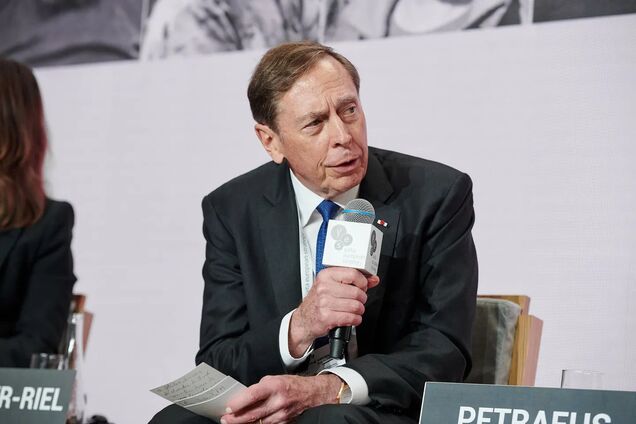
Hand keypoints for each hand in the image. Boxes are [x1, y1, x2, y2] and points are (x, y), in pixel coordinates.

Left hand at [221, 374, 341, 423]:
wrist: (309, 393)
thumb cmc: (290, 384)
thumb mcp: (273, 379)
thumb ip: (259, 388)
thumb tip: (244, 397)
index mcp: (275, 386)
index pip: (253, 395)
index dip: (239, 403)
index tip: (228, 408)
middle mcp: (278, 401)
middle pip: (254, 413)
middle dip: (237, 418)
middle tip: (225, 419)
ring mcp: (282, 414)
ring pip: (259, 423)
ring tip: (233, 423)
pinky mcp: (284, 422)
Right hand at [289, 267, 379, 356]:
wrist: (304, 319)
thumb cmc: (319, 301)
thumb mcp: (332, 286)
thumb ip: (354, 281)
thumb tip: (373, 279)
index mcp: (326, 276)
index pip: (353, 274)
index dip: (362, 282)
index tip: (362, 286)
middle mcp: (324, 288)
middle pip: (356, 292)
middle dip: (362, 299)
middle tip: (357, 301)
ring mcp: (324, 303)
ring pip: (355, 306)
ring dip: (359, 311)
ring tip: (354, 310)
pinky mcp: (326, 317)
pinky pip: (351, 318)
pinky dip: (355, 320)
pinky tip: (351, 318)